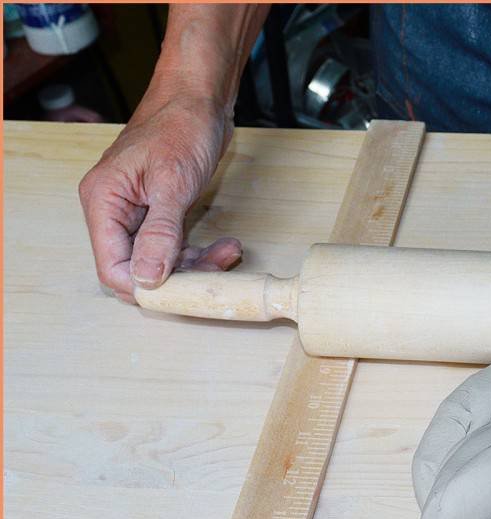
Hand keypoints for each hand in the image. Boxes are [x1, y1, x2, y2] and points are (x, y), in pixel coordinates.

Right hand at [78, 86, 242, 302]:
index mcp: (104, 201)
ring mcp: (137, 212)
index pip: (112, 266)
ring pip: (160, 260)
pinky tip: (226, 245)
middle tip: (217, 268)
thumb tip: (146, 278)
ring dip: (195, 265)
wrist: (199, 97)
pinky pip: (174, 246)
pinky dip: (199, 252)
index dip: (145, 286)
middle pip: (137, 267)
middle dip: (178, 276)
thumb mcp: (173, 182)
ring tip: (228, 251)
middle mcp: (114, 210)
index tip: (184, 290)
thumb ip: (160, 233)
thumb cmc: (182, 125)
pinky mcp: (160, 211)